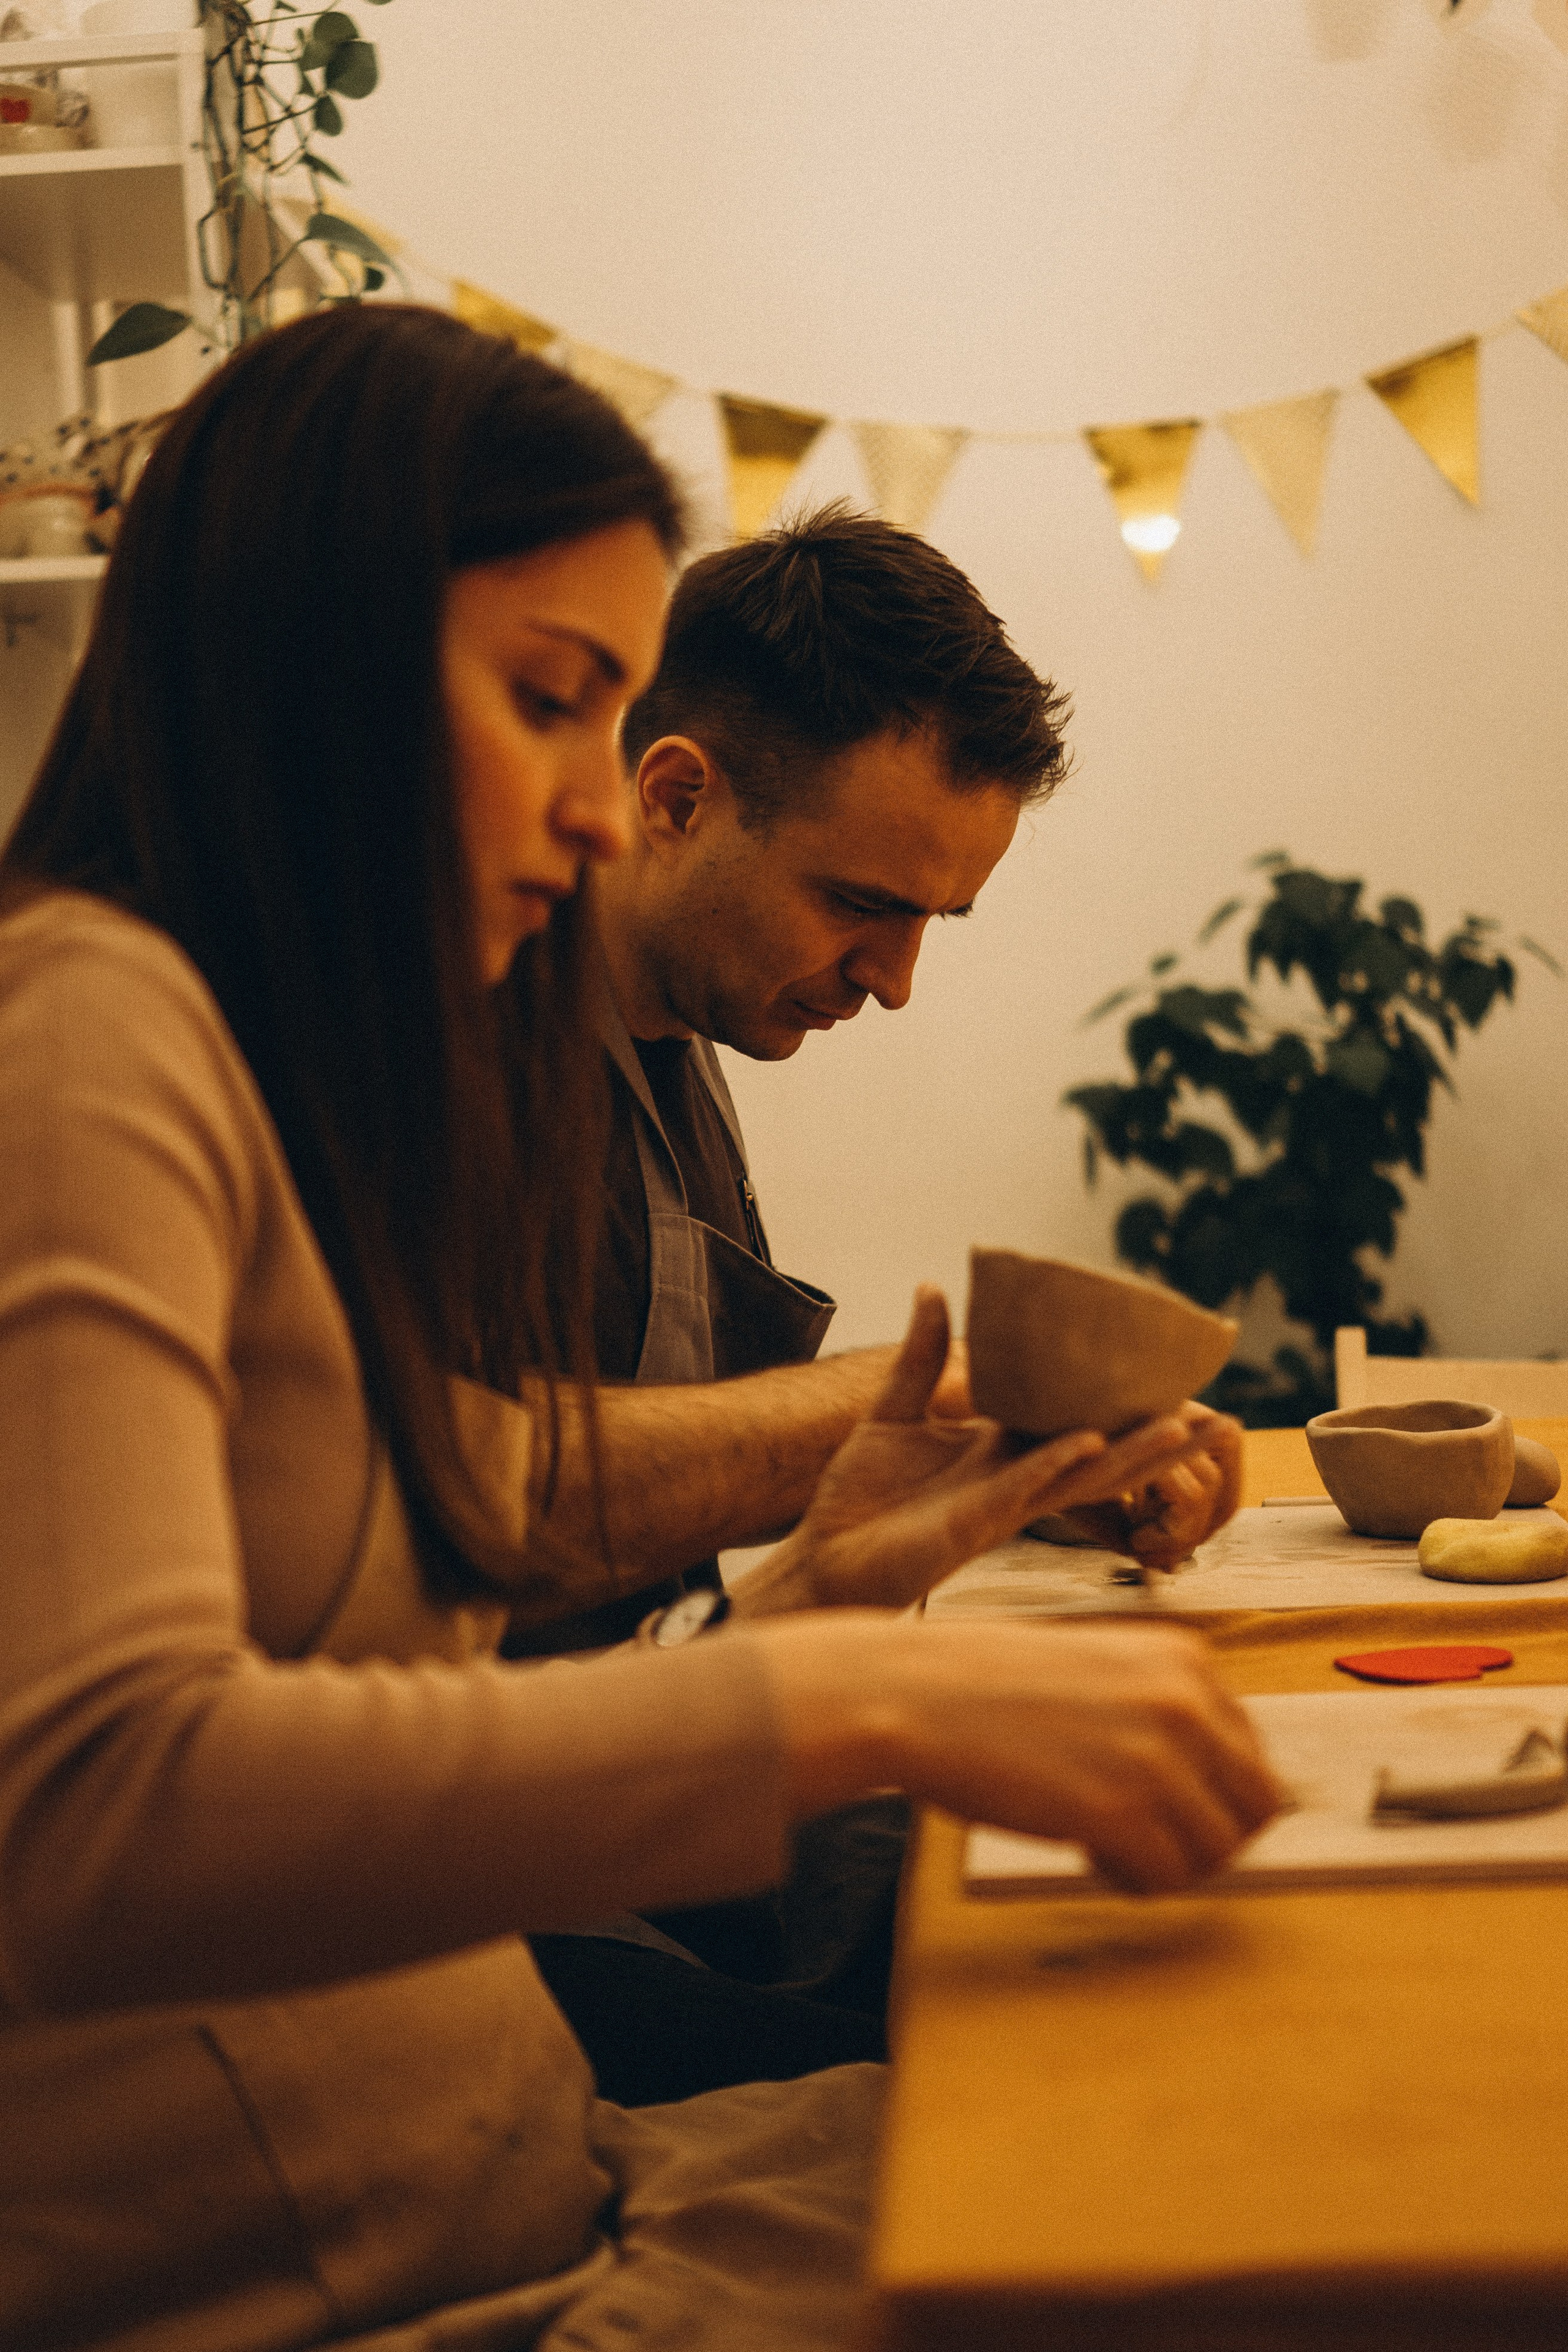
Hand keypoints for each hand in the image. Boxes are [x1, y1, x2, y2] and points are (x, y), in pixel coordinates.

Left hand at [733, 1289, 1232, 1614]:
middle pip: (1102, 1454)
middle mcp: (1014, 1481)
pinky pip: (1023, 1490)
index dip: (1120, 1404)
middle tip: (1223, 1419)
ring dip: (1132, 1456)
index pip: (1075, 1421)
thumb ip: (921, 1356)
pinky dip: (1054, 1466)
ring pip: (1081, 1478)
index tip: (1174, 1381)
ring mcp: (1000, 1506)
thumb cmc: (858, 1502)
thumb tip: (935, 1288)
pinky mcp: (973, 1526)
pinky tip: (1087, 1445)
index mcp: (1000, 1453)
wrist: (822, 1559)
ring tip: (1186, 1429)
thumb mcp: (891, 1412)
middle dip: (1161, 1440)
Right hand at [757, 1611, 1281, 1893]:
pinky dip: (1134, 1881)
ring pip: (1219, 1851)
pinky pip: (1167, 1878)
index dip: (1212, 1798)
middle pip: (1257, 1807)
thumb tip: (1215, 1789)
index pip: (1253, 1756)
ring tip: (1108, 1844)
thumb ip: (1160, 1712)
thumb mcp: (1099, 1671)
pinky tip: (1086, 1852)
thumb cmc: (989, 1687)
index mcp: (1184, 1660)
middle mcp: (1184, 1702)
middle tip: (1149, 1842)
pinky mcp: (1118, 1810)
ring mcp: (1155, 1757)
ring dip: (1170, 1863)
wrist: (912, 1694)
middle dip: (1210, 1838)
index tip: (1163, 1808)